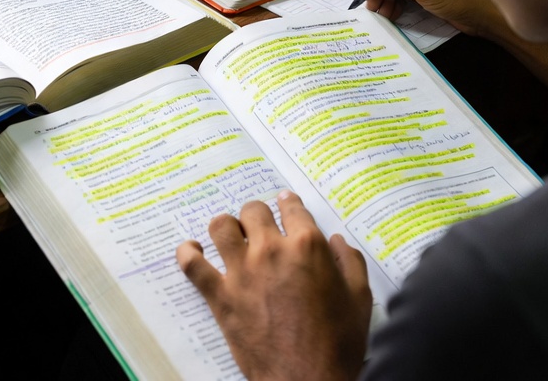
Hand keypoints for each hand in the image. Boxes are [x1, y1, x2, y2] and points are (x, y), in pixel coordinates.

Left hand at [176, 191, 370, 380]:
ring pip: (221, 226)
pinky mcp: (221, 296)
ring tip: (230, 236)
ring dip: (226, 227)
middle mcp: (272, 251)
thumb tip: (338, 242)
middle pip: (254, 211)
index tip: (285, 204)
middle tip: (260, 226)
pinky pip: (192, 264)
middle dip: (258, 215)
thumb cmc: (336, 344)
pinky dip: (188, 253)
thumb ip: (350, 262)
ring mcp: (242, 272)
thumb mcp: (360, 298)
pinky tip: (192, 250)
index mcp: (308, 247)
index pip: (292, 208)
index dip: (289, 203)